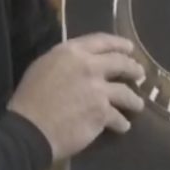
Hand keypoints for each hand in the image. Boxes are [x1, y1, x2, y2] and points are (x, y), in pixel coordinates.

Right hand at [7, 32, 145, 161]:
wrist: (30, 128)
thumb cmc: (30, 97)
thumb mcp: (43, 66)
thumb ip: (66, 61)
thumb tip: (79, 63)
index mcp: (72, 52)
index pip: (102, 41)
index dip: (119, 44)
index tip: (129, 48)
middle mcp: (89, 67)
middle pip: (120, 63)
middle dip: (133, 68)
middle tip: (140, 74)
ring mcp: (99, 91)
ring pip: (125, 93)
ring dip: (134, 99)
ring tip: (138, 104)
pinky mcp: (102, 113)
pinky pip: (118, 118)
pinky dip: (122, 123)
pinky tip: (123, 126)